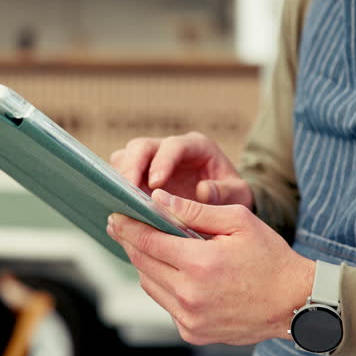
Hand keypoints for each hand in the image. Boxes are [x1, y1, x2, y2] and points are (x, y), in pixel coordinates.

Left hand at [106, 189, 313, 345]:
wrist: (295, 303)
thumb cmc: (270, 258)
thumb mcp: (238, 221)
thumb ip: (195, 210)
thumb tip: (159, 199)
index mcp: (200, 264)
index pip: (148, 241)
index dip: (128, 227)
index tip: (115, 215)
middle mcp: (190, 295)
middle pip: (143, 264)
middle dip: (131, 243)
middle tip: (121, 226)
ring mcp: (190, 318)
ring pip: (150, 285)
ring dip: (145, 264)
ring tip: (147, 246)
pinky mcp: (193, 332)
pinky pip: (166, 304)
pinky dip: (164, 286)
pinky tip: (172, 271)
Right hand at [109, 132, 253, 207]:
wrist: (224, 201)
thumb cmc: (230, 194)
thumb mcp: (237, 194)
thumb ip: (224, 191)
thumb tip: (203, 191)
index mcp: (195, 146)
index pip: (173, 146)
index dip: (162, 161)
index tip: (156, 182)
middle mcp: (169, 149)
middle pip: (141, 147)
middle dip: (131, 167)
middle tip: (127, 191)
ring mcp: (151, 162)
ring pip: (125, 158)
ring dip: (120, 178)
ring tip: (120, 202)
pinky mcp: (140, 177)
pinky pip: (121, 177)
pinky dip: (118, 191)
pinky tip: (119, 209)